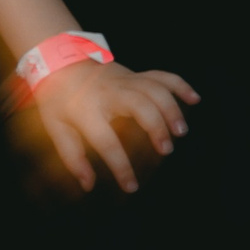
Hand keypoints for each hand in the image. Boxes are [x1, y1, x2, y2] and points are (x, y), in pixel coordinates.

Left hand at [29, 59, 197, 194]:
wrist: (59, 63)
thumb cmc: (57, 100)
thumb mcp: (55, 127)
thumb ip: (72, 156)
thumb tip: (88, 185)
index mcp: (86, 109)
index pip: (106, 141)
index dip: (120, 167)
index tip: (131, 187)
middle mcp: (109, 93)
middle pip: (139, 106)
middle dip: (156, 127)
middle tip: (165, 150)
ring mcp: (125, 81)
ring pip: (155, 90)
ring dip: (172, 110)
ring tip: (180, 132)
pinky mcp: (137, 75)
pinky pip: (163, 76)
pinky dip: (181, 86)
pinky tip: (194, 100)